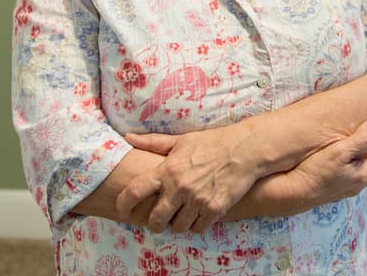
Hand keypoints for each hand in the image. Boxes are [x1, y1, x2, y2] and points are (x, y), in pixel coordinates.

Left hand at [116, 123, 260, 232]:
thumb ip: (153, 143)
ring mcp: (197, 200)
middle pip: (156, 219)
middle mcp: (180, 187)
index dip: (124, 204)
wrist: (244, 150)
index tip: (122, 210)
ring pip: (177, 226)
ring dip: (178, 223)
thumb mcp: (181, 140)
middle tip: (159, 220)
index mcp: (168, 169)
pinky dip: (196, 224)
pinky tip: (199, 214)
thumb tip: (128, 137)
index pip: (135, 191)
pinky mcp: (214, 209)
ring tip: (182, 214)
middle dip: (155, 223)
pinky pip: (197, 228)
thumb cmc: (211, 143)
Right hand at [265, 120, 366, 208]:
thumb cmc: (315, 171)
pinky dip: (358, 165)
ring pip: (366, 173)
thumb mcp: (338, 151)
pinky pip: (354, 176)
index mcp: (364, 174)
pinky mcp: (335, 190)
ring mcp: (347, 189)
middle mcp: (358, 184)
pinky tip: (348, 160)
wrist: (293, 193)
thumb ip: (359, 139)